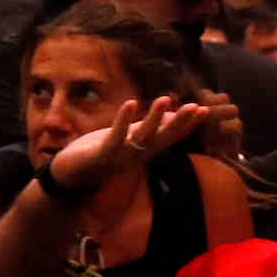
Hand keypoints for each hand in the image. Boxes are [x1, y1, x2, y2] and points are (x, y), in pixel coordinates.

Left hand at [50, 97, 210, 196]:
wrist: (71, 176)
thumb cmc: (103, 154)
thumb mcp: (130, 139)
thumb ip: (151, 129)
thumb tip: (173, 116)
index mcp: (145, 150)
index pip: (171, 136)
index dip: (188, 124)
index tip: (205, 110)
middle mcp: (138, 155)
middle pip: (162, 138)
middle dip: (180, 123)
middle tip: (197, 107)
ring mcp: (121, 155)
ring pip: (142, 137)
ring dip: (154, 119)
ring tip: (165, 99)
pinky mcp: (102, 153)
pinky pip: (115, 136)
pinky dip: (123, 120)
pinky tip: (131, 103)